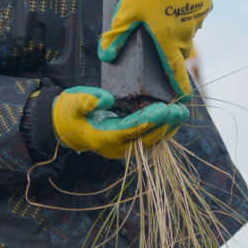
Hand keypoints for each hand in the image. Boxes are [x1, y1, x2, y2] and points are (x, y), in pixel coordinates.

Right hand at [52, 86, 186, 158]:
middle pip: (146, 138)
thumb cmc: (69, 112)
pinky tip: (173, 119)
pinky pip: (149, 140)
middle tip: (180, 110)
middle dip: (165, 124)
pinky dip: (162, 130)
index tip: (164, 108)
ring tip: (182, 114)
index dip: (149, 119)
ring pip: (151, 142)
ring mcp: (123, 148)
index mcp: (103, 137)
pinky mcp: (128, 144)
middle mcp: (116, 147)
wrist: (65, 127)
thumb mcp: (72, 102)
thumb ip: (86, 101)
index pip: (131, 129)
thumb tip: (107, 99)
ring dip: (168, 129)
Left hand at [98, 0, 211, 99]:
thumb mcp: (126, 11)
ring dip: (178, 30)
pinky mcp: (205, 5)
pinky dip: (186, 14)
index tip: (184, 99)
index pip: (175, 72)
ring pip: (188, 33)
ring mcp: (198, 20)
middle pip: (180, 52)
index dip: (180, 88)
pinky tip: (173, 1)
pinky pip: (195, 16)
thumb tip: (105, 56)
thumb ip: (116, 36)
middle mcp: (187, 34)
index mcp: (167, 40)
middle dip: (171, 50)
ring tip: (163, 13)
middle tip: (156, 36)